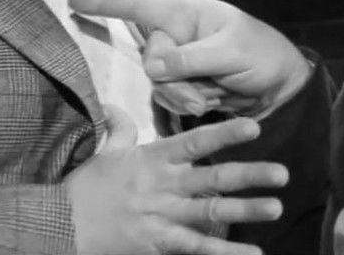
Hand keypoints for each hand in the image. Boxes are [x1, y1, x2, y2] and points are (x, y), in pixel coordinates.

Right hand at [66, 105, 287, 254]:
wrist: (60, 225)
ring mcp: (162, 216)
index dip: (226, 133)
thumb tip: (115, 104)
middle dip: (250, 175)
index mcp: (155, 158)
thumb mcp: (105, 152)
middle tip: (283, 174)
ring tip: (275, 208)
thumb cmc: (86, 188)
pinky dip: (225, 253)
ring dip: (245, 211)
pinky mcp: (158, 243)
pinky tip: (253, 254)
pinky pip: (196, 249)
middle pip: (214, 178)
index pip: (196, 140)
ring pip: (211, 212)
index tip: (255, 126)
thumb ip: (118, 126)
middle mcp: (164, 186)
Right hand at [70, 0, 311, 116]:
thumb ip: (192, 58)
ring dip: (186, 95)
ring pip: (159, 84)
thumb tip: (153, 66)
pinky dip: (190, 104)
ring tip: (214, 95)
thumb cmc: (262, 55)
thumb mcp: (232, 52)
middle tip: (204, 89)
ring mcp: (179, 62)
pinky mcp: (183, 85)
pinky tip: (213, 100)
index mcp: (186, 14)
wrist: (281, 85)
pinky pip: (170, 99)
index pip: (139, 5)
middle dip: (176, 79)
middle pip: (151, 58)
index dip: (105, 3)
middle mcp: (177, 34)